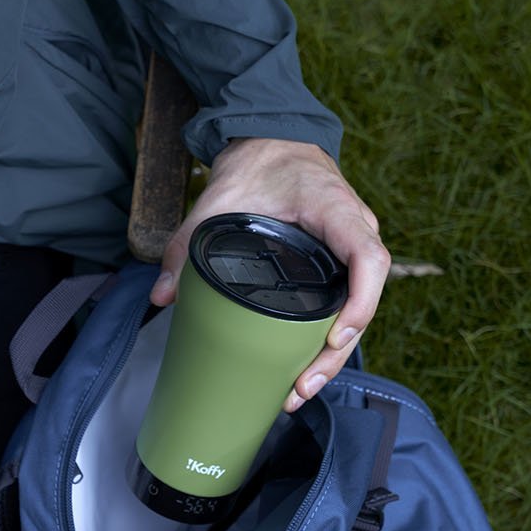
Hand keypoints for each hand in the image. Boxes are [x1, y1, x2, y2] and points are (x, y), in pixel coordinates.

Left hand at [150, 137, 389, 410]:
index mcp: (336, 209)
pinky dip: (328, 336)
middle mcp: (356, 229)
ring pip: (358, 307)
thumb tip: (162, 295)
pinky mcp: (341, 258)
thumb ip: (186, 243)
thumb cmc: (257, 162)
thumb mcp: (218, 198)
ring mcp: (352, 245)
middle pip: (365, 299)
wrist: (272, 139)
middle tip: (301, 387)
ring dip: (333, 353)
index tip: (333, 337)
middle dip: (337, 351)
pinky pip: (347, 300)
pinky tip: (304, 368)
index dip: (360, 302)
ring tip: (299, 391)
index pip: (368, 258)